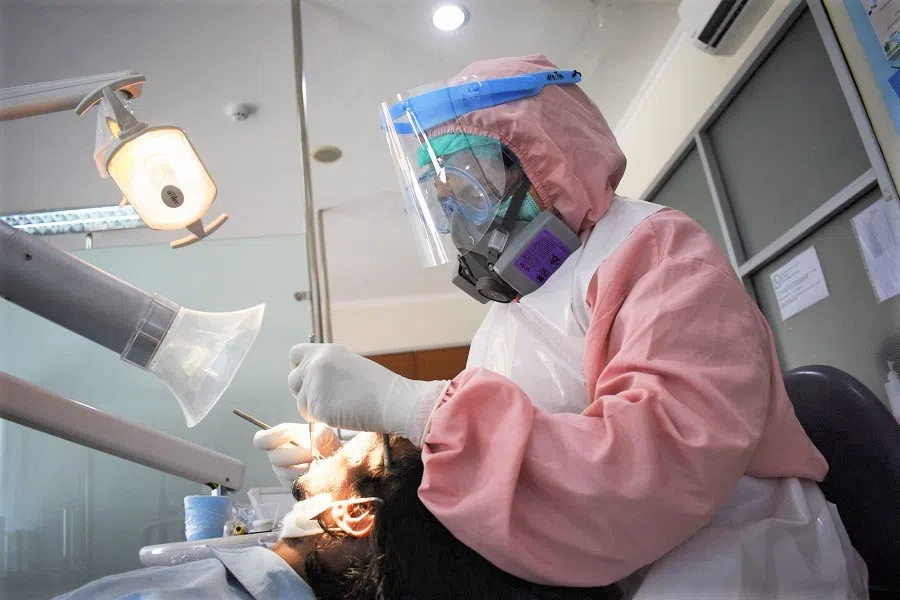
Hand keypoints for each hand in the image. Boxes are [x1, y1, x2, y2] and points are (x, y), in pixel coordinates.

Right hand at [252, 422, 340, 486]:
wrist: (332, 456)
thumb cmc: (322, 439)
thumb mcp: (322, 430)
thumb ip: (317, 434)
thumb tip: (312, 446)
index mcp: (277, 439)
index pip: (260, 440)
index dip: (271, 437)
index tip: (290, 433)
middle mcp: (276, 456)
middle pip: (275, 458)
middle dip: (295, 455)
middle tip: (312, 453)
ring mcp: (283, 473)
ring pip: (286, 473)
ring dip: (303, 467)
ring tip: (318, 461)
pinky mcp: (292, 487)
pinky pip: (296, 484)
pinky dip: (308, 478)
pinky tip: (319, 471)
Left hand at [287, 344, 448, 445]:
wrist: (392, 401)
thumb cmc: (378, 386)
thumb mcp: (350, 365)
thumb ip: (328, 368)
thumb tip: (313, 379)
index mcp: (325, 351)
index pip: (295, 353)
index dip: (301, 367)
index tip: (312, 377)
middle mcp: (315, 365)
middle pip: (292, 379)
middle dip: (303, 390)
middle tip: (325, 398)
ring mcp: (313, 385)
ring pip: (299, 400)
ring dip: (313, 406)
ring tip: (339, 406)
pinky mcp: (316, 406)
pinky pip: (309, 416)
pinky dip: (321, 418)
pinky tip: (341, 414)